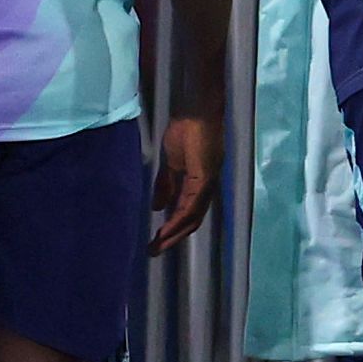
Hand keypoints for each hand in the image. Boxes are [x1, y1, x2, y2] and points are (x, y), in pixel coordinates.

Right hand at [149, 114, 218, 254]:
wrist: (197, 110)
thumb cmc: (186, 129)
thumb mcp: (171, 162)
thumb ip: (166, 184)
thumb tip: (157, 208)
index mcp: (200, 184)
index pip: (188, 213)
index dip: (174, 228)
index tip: (157, 241)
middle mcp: (207, 188)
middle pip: (192, 221)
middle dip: (173, 238)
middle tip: (154, 251)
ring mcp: (208, 183)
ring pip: (193, 217)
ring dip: (175, 233)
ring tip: (158, 245)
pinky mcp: (204, 177)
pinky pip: (192, 205)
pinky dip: (179, 219)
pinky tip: (167, 228)